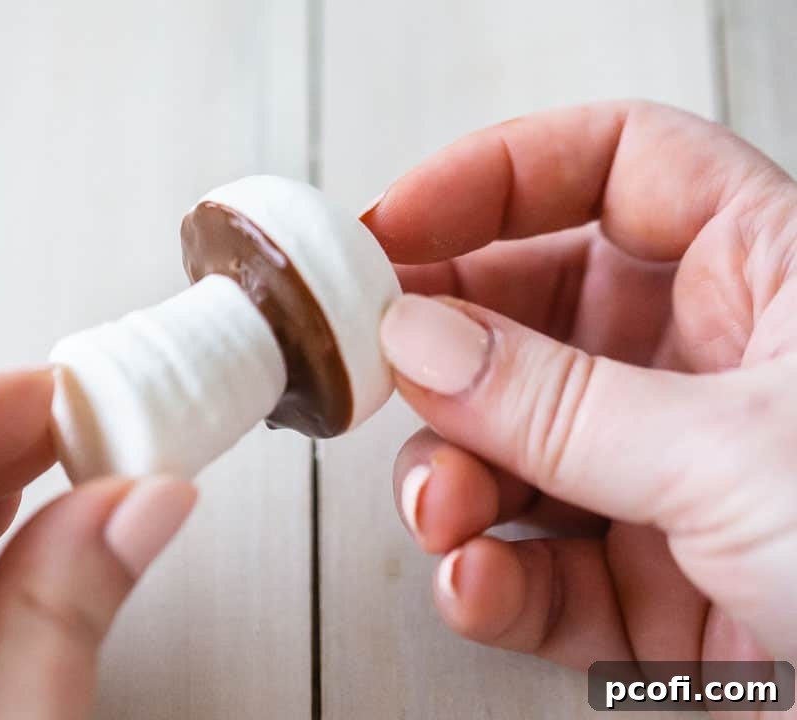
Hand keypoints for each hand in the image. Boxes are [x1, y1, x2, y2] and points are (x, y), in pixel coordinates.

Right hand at [363, 101, 796, 669]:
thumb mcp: (741, 453)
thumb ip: (562, 401)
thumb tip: (421, 338)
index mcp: (764, 276)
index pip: (612, 169)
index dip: (497, 177)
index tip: (397, 223)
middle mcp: (705, 368)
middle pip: (530, 313)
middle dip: (445, 351)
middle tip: (376, 369)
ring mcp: (667, 478)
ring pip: (513, 447)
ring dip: (456, 479)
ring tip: (441, 509)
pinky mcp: (649, 586)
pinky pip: (537, 562)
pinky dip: (490, 576)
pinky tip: (476, 581)